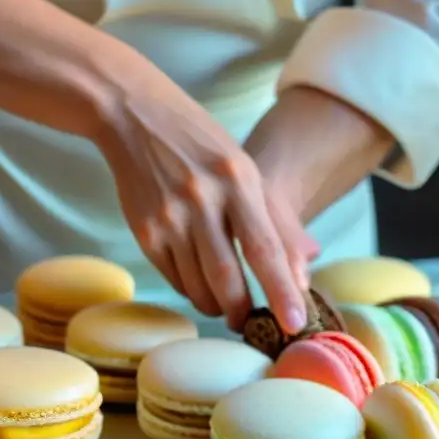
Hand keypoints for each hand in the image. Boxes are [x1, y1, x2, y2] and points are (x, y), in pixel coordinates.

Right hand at [94, 80, 316, 333]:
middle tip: (251, 323)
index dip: (282, 291)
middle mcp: (202, 200)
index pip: (265, 249)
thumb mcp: (246, 170)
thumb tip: (304, 272)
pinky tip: (199, 284)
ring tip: (225, 307)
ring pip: (198, 286)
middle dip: (242, 311)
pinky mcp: (144, 232)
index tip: (295, 322)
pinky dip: (191, 291)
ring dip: (216, 306)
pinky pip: (174, 278)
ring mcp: (169, 218)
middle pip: (227, 278)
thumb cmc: (202, 146)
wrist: (134, 115)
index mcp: (238, 181)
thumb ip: (278, 222)